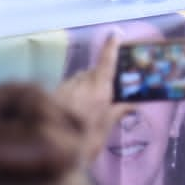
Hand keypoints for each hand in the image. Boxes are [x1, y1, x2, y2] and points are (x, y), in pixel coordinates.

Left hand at [52, 32, 133, 164]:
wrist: (52, 150)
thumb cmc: (86, 143)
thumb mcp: (105, 128)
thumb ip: (117, 111)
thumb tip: (132, 103)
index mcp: (99, 92)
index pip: (106, 64)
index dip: (110, 48)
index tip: (114, 34)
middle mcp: (81, 85)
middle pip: (91, 73)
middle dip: (97, 80)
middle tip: (101, 98)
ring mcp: (65, 88)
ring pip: (77, 80)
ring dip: (83, 88)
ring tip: (84, 110)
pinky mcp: (52, 93)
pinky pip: (66, 88)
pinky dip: (72, 95)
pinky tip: (72, 112)